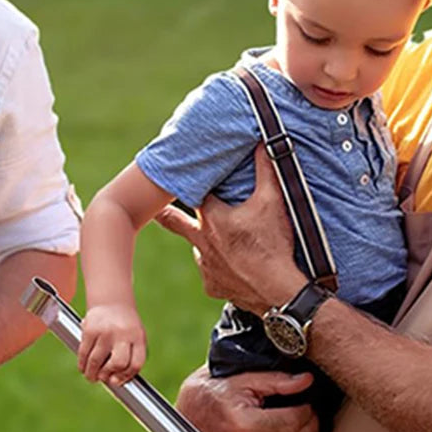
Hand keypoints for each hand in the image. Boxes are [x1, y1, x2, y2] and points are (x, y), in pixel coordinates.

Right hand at [78, 303, 146, 385]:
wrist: (111, 301)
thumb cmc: (125, 326)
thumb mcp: (135, 337)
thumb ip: (130, 357)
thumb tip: (115, 381)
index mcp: (138, 337)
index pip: (136, 363)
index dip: (126, 377)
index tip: (117, 381)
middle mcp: (123, 333)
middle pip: (118, 363)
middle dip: (108, 375)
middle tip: (102, 378)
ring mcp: (106, 331)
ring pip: (97, 361)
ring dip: (92, 373)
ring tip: (91, 377)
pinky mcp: (90, 329)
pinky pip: (84, 353)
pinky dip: (82, 364)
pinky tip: (83, 367)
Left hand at [155, 145, 304, 313]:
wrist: (278, 291)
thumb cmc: (273, 244)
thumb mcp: (273, 201)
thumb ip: (266, 169)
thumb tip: (264, 141)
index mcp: (212, 218)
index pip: (193, 193)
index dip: (192, 184)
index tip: (184, 176)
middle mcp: (202, 242)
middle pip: (175, 222)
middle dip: (164, 214)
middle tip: (154, 210)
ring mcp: (206, 266)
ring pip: (198, 249)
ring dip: (204, 243)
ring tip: (218, 242)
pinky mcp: (213, 287)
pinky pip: (211, 275)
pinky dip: (218, 270)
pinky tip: (231, 268)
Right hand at [175, 365, 317, 431]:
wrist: (183, 422)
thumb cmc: (209, 396)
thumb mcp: (240, 379)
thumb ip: (275, 380)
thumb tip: (305, 381)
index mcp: (241, 424)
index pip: (292, 421)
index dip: (307, 410)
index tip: (306, 403)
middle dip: (309, 426)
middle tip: (309, 413)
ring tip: (303, 428)